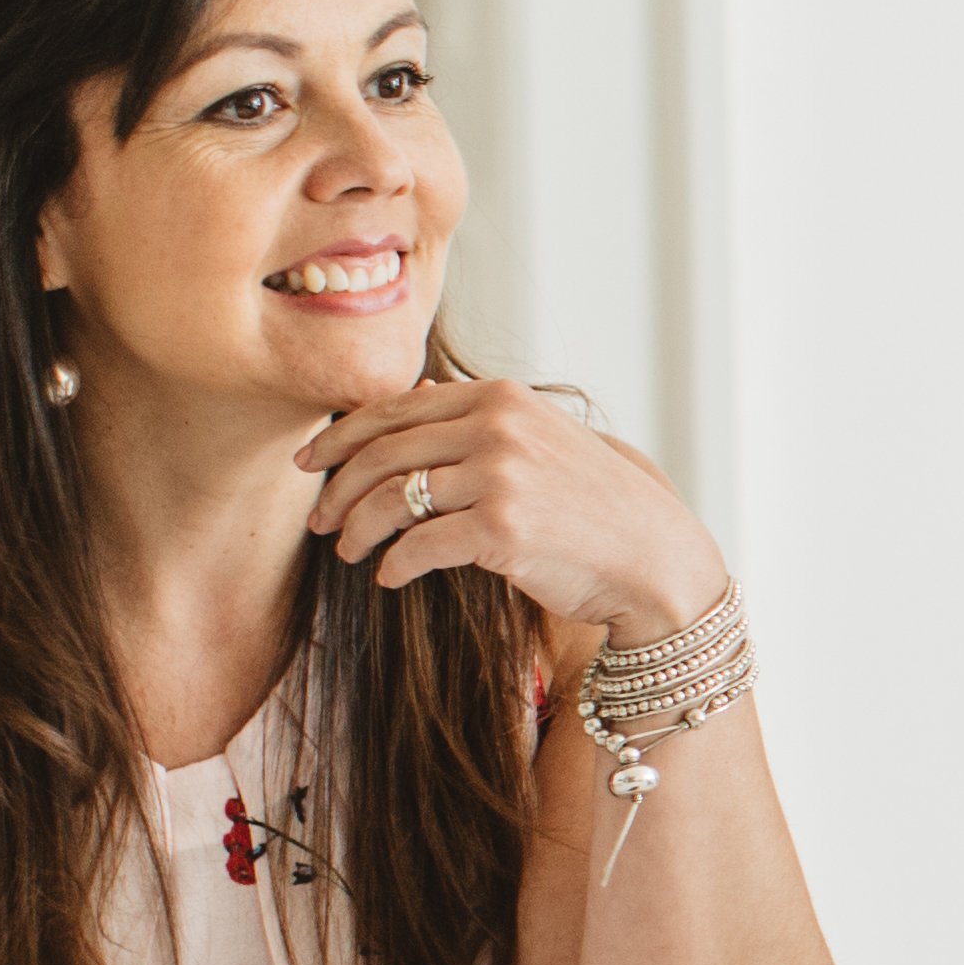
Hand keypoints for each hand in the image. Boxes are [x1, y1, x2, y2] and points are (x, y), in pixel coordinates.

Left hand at [297, 379, 733, 642]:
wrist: (653, 557)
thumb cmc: (596, 505)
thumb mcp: (544, 438)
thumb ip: (484, 414)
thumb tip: (424, 387)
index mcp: (501, 397)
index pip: (394, 409)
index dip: (339, 437)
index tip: (309, 464)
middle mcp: (498, 427)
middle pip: (382, 453)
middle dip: (337, 491)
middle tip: (319, 523)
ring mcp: (501, 476)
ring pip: (390, 501)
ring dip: (357, 532)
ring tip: (350, 553)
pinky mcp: (502, 530)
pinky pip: (419, 546)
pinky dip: (394, 566)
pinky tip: (390, 577)